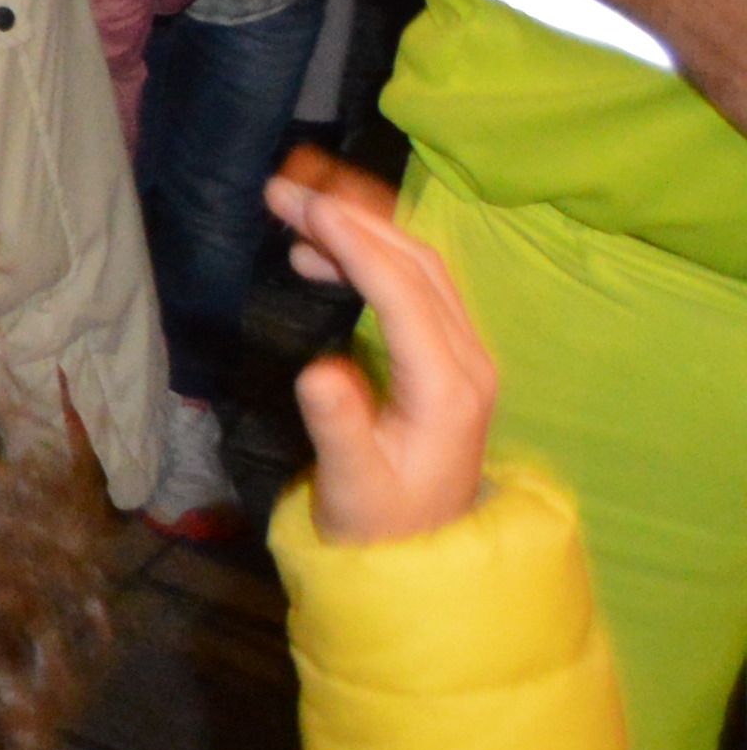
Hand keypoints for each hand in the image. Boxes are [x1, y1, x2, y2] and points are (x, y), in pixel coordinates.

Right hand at [274, 157, 497, 543]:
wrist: (424, 559)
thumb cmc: (380, 525)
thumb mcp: (352, 485)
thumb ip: (338, 426)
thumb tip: (315, 369)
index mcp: (448, 387)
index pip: (403, 291)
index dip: (354, 242)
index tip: (302, 205)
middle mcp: (467, 360)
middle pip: (417, 265)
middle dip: (352, 217)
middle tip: (282, 190)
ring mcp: (464, 356)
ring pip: (420, 266)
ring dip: (361, 228)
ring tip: (294, 212)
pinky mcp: (449, 356)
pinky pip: (416, 283)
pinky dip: (370, 252)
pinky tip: (323, 255)